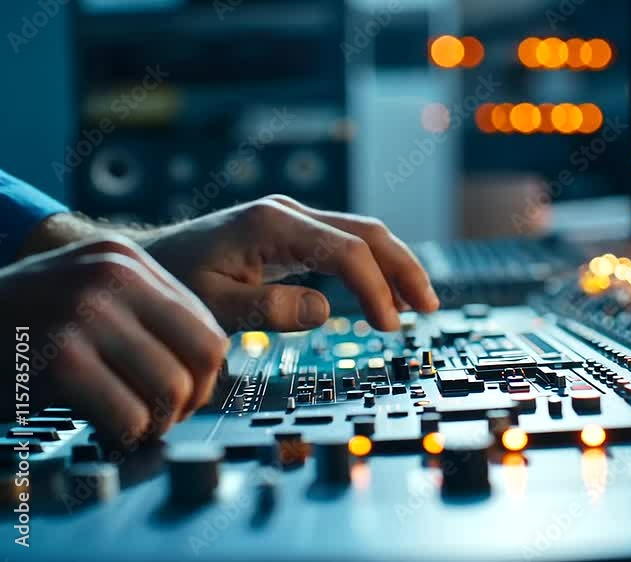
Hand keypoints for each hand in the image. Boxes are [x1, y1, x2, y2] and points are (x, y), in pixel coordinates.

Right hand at [1, 236, 228, 439]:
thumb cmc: (17, 328)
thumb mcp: (86, 296)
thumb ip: (143, 317)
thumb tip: (207, 368)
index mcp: (124, 259)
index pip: (207, 328)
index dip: (203, 376)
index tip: (181, 397)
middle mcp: (111, 276)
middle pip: (202, 357)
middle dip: (188, 401)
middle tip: (159, 418)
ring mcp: (85, 313)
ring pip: (171, 389)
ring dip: (154, 423)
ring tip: (128, 425)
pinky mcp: (61, 358)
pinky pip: (130, 416)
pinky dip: (124, 436)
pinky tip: (102, 431)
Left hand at [141, 195, 438, 332]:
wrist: (149, 259)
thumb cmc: (174, 283)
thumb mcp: (213, 303)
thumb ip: (268, 309)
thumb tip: (325, 311)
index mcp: (271, 225)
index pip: (345, 252)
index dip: (374, 289)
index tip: (388, 327)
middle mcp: (288, 213)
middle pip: (366, 232)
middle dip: (403, 269)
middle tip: (430, 307)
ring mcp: (292, 219)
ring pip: (362, 234)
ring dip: (395, 266)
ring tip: (420, 302)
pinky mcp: (292, 233)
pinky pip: (345, 244)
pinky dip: (373, 266)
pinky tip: (386, 293)